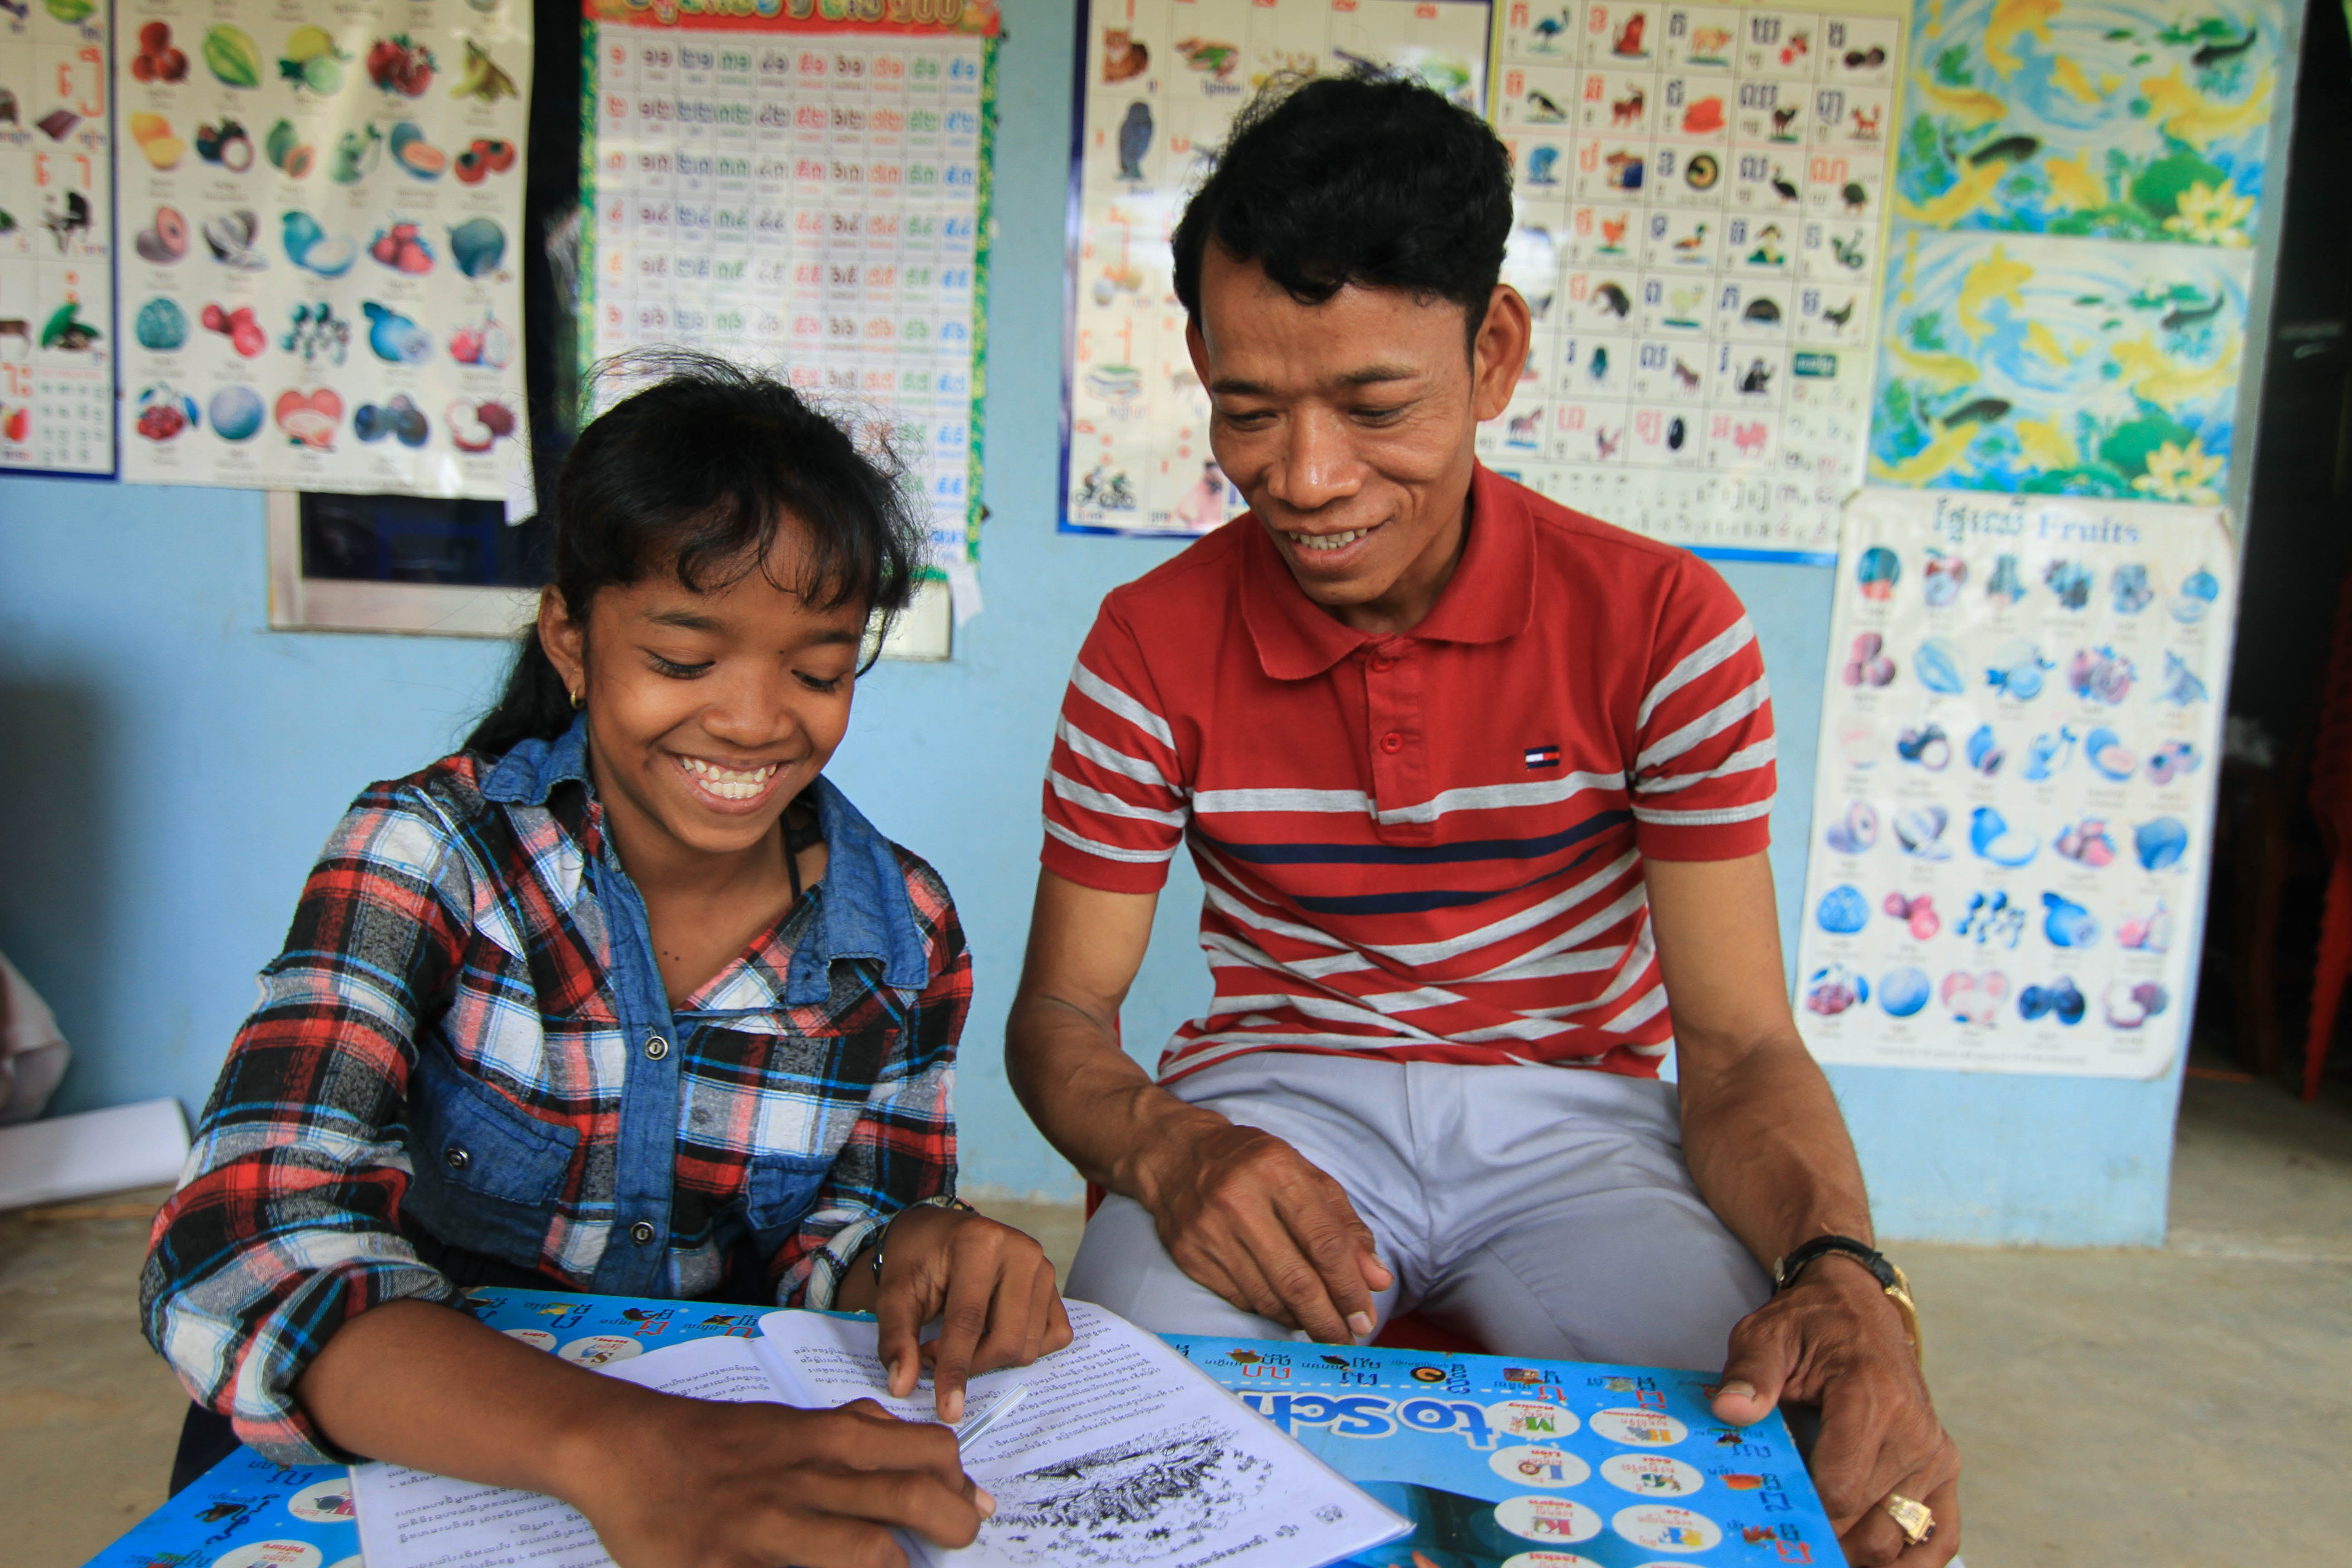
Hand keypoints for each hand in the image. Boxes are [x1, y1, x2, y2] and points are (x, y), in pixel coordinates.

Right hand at [565, 1390, 988, 1567]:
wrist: (624, 1449)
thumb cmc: (714, 1440)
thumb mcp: (787, 1419)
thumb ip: (846, 1426)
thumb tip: (903, 1432)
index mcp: (824, 1439)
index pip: (924, 1452)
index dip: (960, 1481)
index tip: (972, 1506)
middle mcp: (807, 1480)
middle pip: (912, 1501)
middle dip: (954, 1528)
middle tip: (963, 1541)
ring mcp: (768, 1528)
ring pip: (868, 1554)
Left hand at [872, 1206, 1074, 1422]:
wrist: (937, 1232)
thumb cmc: (915, 1260)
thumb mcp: (893, 1294)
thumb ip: (897, 1338)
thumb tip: (902, 1386)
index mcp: (980, 1242)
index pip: (969, 1321)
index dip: (954, 1369)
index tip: (946, 1410)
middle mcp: (1021, 1251)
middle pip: (1008, 1340)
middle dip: (972, 1365)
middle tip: (934, 1355)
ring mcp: (1044, 1267)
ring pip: (1029, 1346)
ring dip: (991, 1358)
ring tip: (959, 1341)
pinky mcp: (1054, 1286)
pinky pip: (1053, 1336)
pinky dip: (1023, 1347)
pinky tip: (993, 1335)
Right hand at [1135, 1112, 1392, 1344]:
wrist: (1176, 1154)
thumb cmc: (1252, 1164)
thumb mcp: (1307, 1177)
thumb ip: (1345, 1226)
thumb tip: (1376, 1278)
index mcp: (1276, 1171)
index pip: (1324, 1243)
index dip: (1349, 1287)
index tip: (1365, 1316)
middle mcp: (1238, 1200)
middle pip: (1296, 1281)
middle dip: (1328, 1319)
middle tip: (1347, 1339)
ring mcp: (1208, 1231)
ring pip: (1267, 1298)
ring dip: (1301, 1320)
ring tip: (1320, 1324)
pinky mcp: (1189, 1255)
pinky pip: (1241, 1299)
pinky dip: (1269, 1310)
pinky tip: (1284, 1308)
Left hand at [1710, 1257, 1959, 1566]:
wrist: (1857, 1309)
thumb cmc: (1808, 1326)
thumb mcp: (1767, 1335)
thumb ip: (1750, 1374)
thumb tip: (1730, 1411)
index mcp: (1872, 1396)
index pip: (1841, 1489)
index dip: (1805, 1514)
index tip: (1773, 1517)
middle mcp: (1914, 1430)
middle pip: (1869, 1523)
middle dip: (1826, 1540)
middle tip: (1791, 1539)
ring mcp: (1935, 1453)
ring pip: (1899, 1537)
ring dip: (1860, 1555)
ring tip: (1819, 1548)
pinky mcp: (1944, 1466)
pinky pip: (1941, 1535)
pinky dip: (1911, 1562)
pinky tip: (1871, 1563)